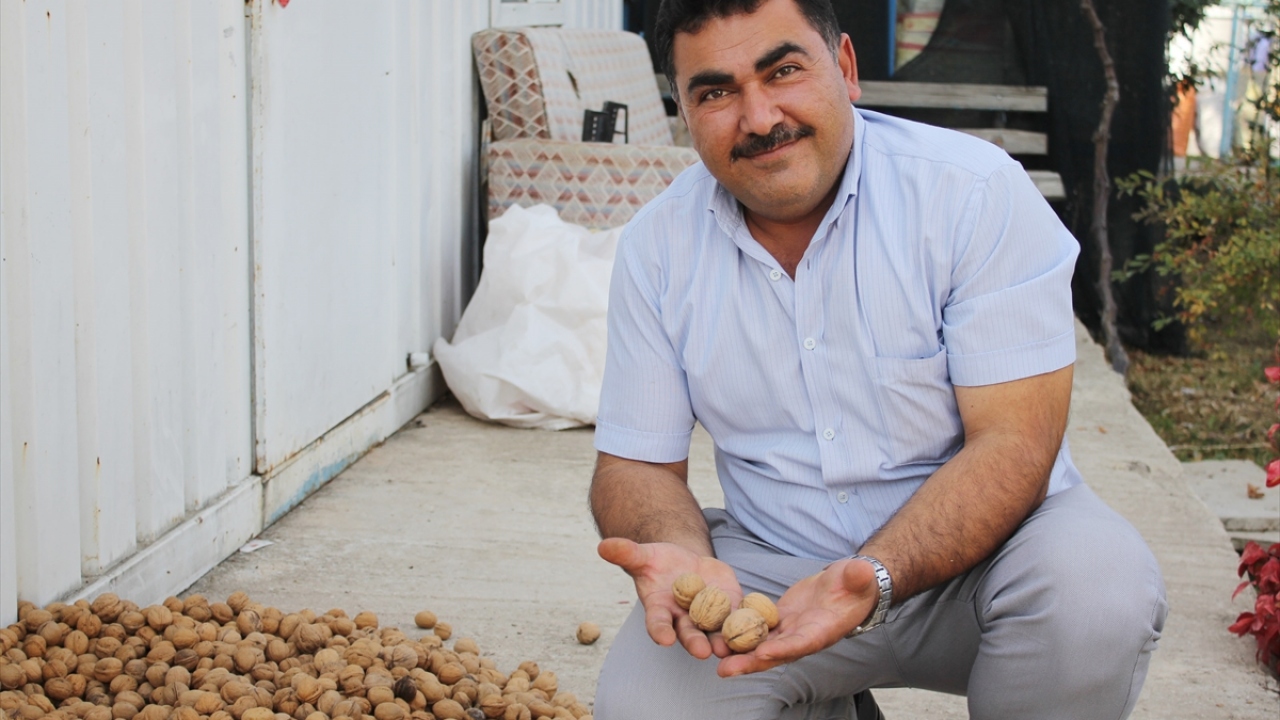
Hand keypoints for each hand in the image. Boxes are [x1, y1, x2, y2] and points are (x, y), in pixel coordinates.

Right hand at [598, 537, 741, 659]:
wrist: (683, 562)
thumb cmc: (658, 563)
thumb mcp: (643, 555)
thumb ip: (626, 553)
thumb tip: (602, 546)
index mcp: (660, 610)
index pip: (657, 624)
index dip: (660, 631)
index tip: (663, 639)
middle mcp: (683, 619)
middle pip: (690, 633)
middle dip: (696, 643)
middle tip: (704, 652)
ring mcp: (708, 615)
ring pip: (716, 631)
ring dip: (724, 640)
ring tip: (732, 646)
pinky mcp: (729, 606)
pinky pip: (739, 615)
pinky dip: (748, 621)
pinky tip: (757, 625)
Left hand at [717, 557, 878, 676]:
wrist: (848, 586)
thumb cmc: (857, 583)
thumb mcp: (859, 577)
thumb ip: (857, 576)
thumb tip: (861, 570)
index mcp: (823, 629)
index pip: (802, 642)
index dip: (783, 649)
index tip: (763, 653)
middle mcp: (804, 636)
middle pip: (775, 653)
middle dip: (750, 662)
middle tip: (725, 669)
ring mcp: (791, 629)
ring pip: (763, 644)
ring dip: (740, 653)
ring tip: (715, 658)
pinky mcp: (781, 619)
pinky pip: (759, 628)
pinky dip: (741, 633)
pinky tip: (720, 636)